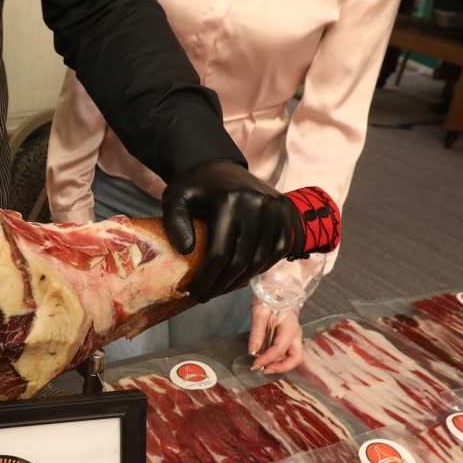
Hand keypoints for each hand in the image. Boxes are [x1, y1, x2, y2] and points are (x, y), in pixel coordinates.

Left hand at [161, 160, 293, 301]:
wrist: (220, 167)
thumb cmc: (195, 187)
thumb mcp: (176, 198)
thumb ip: (175, 222)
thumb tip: (187, 251)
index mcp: (229, 201)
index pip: (219, 253)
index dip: (206, 279)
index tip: (194, 293)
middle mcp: (257, 204)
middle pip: (241, 261)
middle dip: (222, 285)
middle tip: (207, 296)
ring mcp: (275, 209)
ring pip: (260, 260)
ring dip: (241, 281)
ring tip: (222, 288)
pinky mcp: (287, 213)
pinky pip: (278, 251)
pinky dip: (262, 267)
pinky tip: (244, 274)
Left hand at [248, 302, 303, 372]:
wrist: (277, 291)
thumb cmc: (269, 299)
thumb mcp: (259, 314)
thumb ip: (257, 333)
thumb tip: (252, 352)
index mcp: (290, 327)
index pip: (280, 349)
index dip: (267, 359)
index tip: (254, 365)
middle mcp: (296, 335)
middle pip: (296, 358)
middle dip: (281, 367)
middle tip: (264, 369)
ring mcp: (294, 337)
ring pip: (292, 357)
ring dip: (278, 363)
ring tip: (262, 363)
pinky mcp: (289, 339)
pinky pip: (286, 353)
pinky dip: (277, 358)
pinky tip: (265, 357)